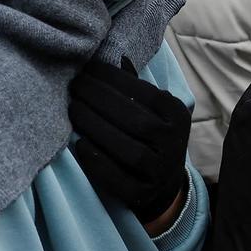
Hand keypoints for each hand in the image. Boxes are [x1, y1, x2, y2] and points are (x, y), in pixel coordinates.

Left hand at [69, 58, 189, 224]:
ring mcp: (160, 170)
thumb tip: (115, 56)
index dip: (114, 79)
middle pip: (134, 120)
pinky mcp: (142, 194)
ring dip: (96, 128)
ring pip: (127, 149)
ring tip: (72, 109)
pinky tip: (80, 145)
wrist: (164, 181)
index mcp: (177, 115)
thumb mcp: (153, 109)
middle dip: (100, 100)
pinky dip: (98, 162)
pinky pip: (118, 179)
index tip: (88, 68)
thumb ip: (136, 86)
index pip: (145, 92)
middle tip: (74, 86)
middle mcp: (174, 142)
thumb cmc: (150, 134)